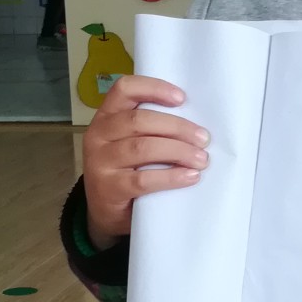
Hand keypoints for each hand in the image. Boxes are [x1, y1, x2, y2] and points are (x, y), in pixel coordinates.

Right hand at [82, 75, 209, 248]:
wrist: (105, 213)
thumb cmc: (126, 171)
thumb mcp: (129, 143)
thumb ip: (149, 129)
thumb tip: (195, 123)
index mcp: (106, 117)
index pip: (124, 89)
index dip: (154, 88)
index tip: (182, 98)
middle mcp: (98, 135)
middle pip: (139, 121)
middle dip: (177, 127)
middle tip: (204, 138)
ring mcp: (100, 163)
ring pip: (142, 148)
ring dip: (178, 151)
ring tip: (201, 159)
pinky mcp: (108, 189)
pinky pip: (143, 180)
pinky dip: (171, 177)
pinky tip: (189, 177)